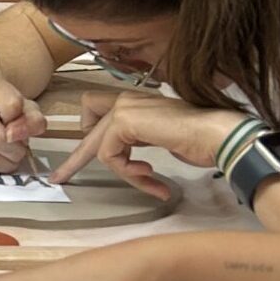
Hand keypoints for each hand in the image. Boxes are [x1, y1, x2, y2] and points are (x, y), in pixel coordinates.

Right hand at [0, 69, 47, 171]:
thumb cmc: (7, 105)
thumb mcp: (28, 107)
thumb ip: (32, 120)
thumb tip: (13, 136)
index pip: (11, 106)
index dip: (22, 122)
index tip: (22, 125)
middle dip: (14, 152)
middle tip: (19, 151)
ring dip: (2, 162)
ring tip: (7, 156)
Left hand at [51, 91, 246, 200]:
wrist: (219, 135)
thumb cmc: (201, 140)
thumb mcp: (162, 140)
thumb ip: (139, 141)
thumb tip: (129, 158)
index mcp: (135, 104)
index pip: (97, 117)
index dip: (86, 140)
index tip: (73, 163)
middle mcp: (126, 101)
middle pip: (88, 130)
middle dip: (75, 159)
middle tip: (60, 177)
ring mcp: (124, 107)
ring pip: (99, 147)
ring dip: (123, 171)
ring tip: (147, 179)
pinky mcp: (125, 120)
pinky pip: (110, 155)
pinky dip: (128, 171)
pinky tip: (150, 173)